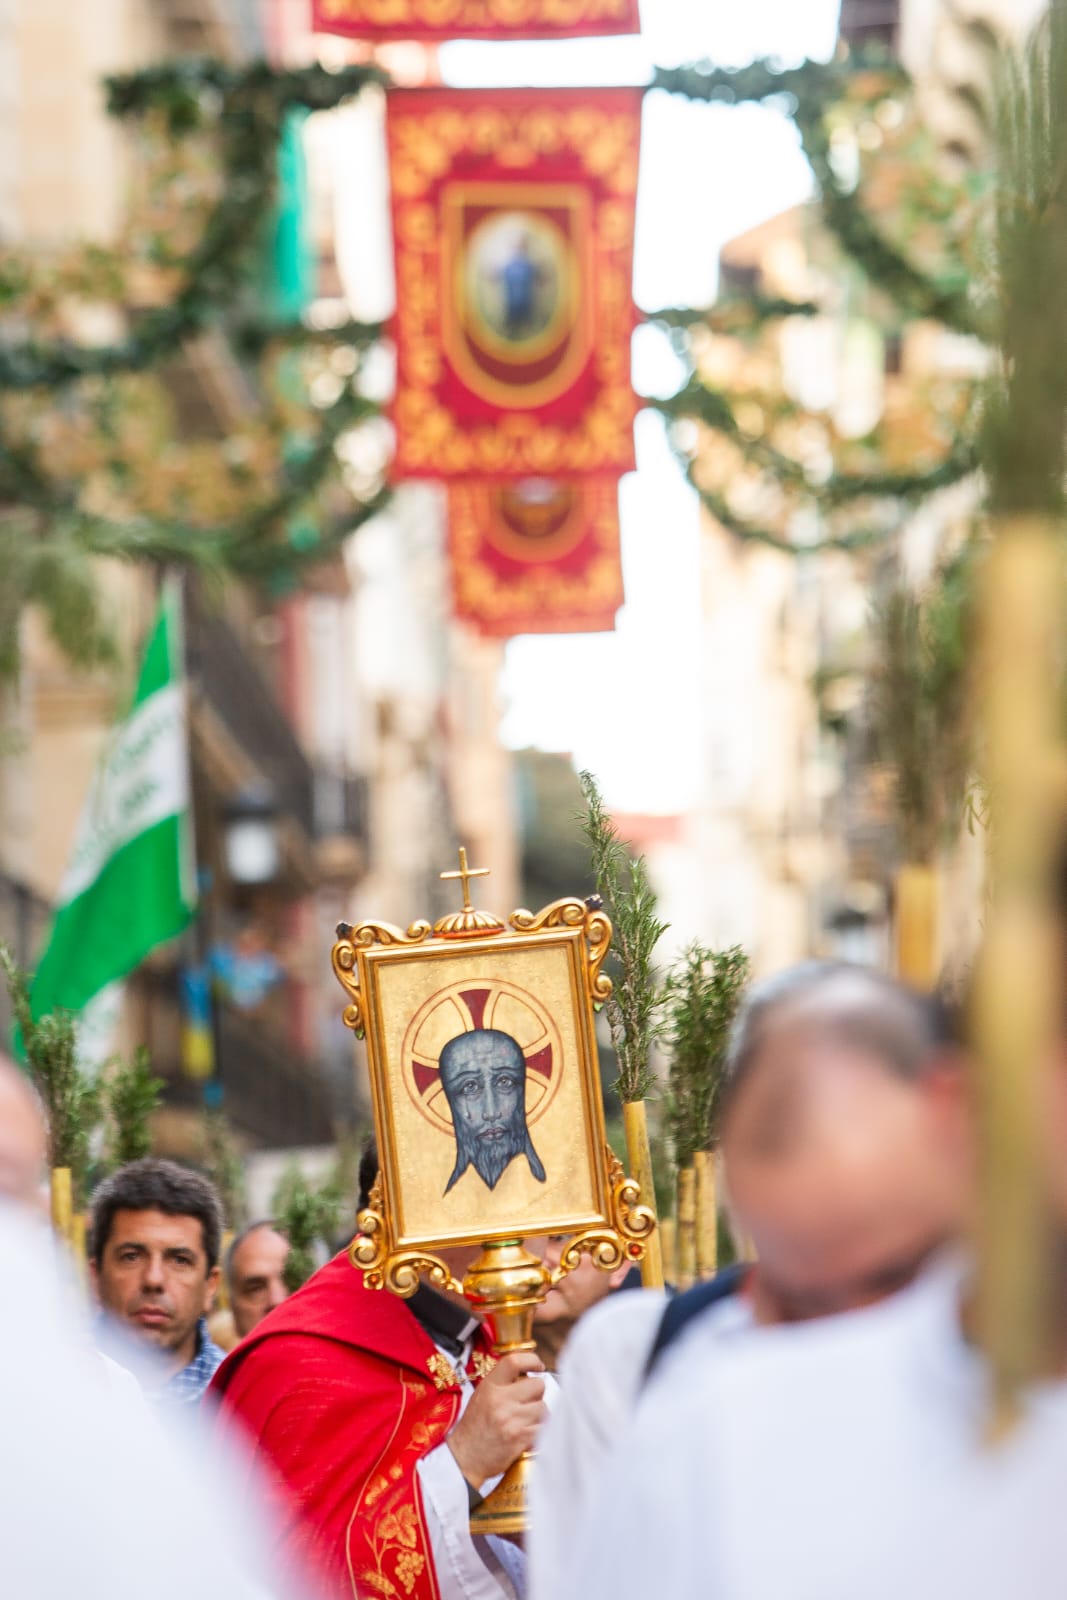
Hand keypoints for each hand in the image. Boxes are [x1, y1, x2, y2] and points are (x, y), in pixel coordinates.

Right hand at [447, 1350, 546, 1489]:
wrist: (464, 1458)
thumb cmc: (474, 1426)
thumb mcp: (481, 1396)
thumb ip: (502, 1383)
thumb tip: (530, 1372)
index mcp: (490, 1386)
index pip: (514, 1361)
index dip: (531, 1360)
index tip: (537, 1366)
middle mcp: (501, 1400)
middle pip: (538, 1385)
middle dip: (537, 1393)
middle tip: (529, 1401)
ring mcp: (511, 1420)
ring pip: (543, 1408)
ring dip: (539, 1414)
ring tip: (527, 1420)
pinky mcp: (520, 1439)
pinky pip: (543, 1428)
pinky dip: (540, 1431)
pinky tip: (529, 1434)